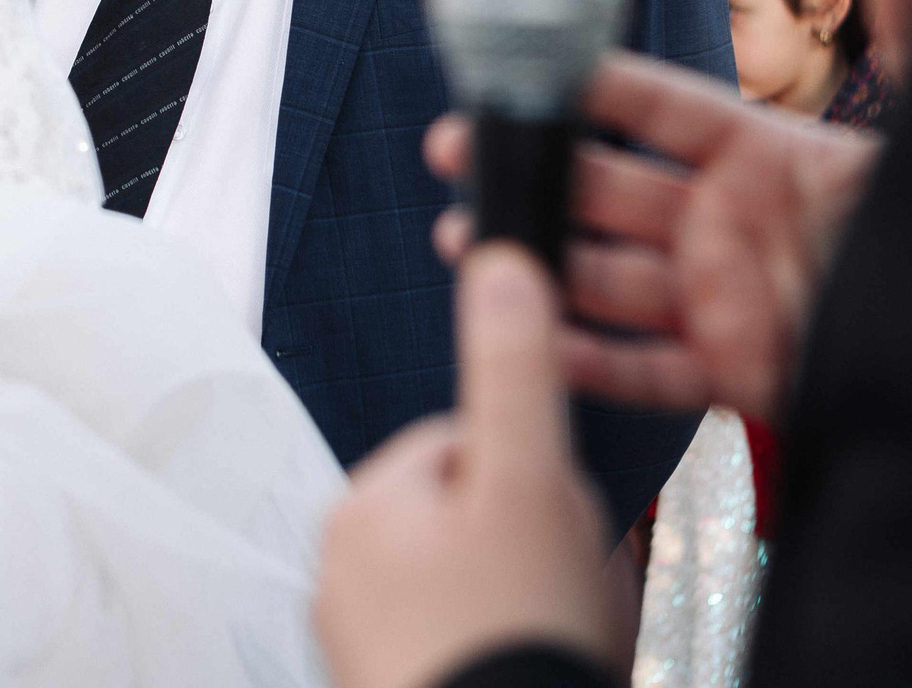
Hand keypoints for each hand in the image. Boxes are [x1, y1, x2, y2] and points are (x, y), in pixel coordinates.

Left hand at [316, 244, 614, 687]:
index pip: (468, 448)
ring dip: (538, 607)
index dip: (534, 479)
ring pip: (486, 593)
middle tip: (567, 597)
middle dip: (540, 552)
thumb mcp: (529, 485)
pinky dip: (513, 654)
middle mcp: (343, 579)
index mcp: (362, 510)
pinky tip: (540, 666)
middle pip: (478, 524)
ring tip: (561, 639)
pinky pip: (474, 648)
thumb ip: (514, 372)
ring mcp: (366, 650)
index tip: (559, 525)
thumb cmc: (512, 644)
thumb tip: (498, 263)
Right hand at [430, 52, 880, 421]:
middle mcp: (729, 222)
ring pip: (608, 276)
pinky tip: (536, 335)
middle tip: (460, 143)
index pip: (667, 109)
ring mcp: (724, 299)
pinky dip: (590, 360)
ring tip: (467, 235)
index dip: (601, 87)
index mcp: (768, 155)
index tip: (528, 63)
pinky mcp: (733, 374)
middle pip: (612, 188)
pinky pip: (648, 370)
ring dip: (538, 256)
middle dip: (532, 165)